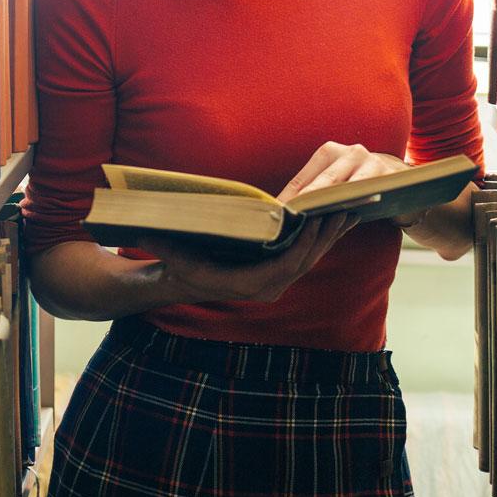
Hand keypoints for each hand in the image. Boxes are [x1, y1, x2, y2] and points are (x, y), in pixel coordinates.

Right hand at [142, 213, 356, 303]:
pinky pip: (307, 256)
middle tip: (346, 207)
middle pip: (307, 260)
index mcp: (249, 285)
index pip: (287, 265)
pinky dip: (323, 237)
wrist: (180, 282)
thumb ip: (162, 245)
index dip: (306, 244)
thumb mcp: (171, 254)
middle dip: (327, 235)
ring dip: (332, 235)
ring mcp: (276, 283)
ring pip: (312, 259)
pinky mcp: (280, 274)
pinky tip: (338, 218)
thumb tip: (143, 231)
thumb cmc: (178, 264)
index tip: (320, 221)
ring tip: (352, 208)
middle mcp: (268, 288)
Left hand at [279, 141, 425, 226]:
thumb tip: (278, 212)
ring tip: (314, 222)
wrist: (403, 184)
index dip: (289, 200)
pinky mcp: (392, 177)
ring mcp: (374, 163)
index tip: (275, 217)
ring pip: (350, 187)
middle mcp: (352, 152)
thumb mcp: (335, 184)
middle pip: (325, 182)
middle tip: (291, 219)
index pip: (304, 179)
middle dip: (308, 202)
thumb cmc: (358, 186)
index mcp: (330, 152)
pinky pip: (374, 193)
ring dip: (333, 205)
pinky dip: (360, 207)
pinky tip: (346, 222)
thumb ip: (312, 194)